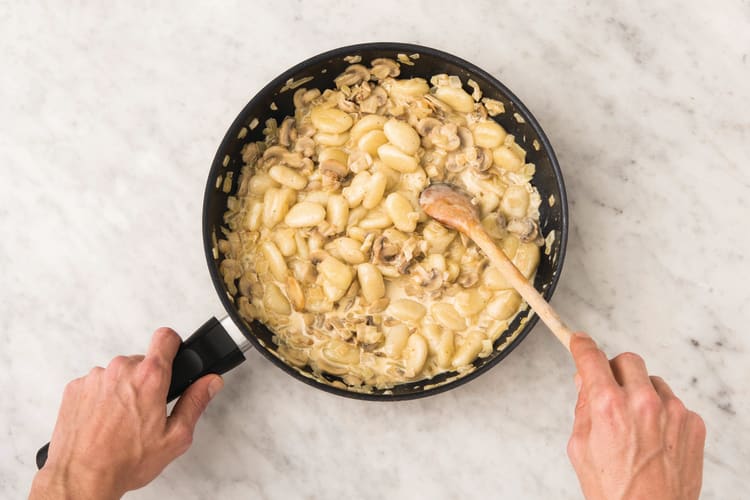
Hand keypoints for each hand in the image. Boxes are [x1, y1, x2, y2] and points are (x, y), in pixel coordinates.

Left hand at [29, 328, 223, 499]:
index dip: (173, 344)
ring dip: (123, 390)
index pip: (166, 337)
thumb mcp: (175, 437)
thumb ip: (196, 403)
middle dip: (147, 381)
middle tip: (146, 410)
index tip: (173, 353)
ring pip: (118, 374)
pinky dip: (101, 398)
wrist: (81, 478)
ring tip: (121, 421)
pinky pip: (96, 384)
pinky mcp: (76, 388)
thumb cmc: (124, 461)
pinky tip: (104, 422)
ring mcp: (95, 378)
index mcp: (149, 378)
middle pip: (142, 361)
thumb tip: (210, 382)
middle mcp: (120, 370)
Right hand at [567, 333, 705, 499]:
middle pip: (627, 360)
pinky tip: (654, 438)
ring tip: (635, 426)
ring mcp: (672, 411)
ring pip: (652, 382)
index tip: (578, 340)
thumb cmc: (613, 491)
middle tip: (609, 390)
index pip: (591, 358)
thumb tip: (586, 382)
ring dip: (641, 393)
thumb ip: (583, 407)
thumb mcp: (580, 447)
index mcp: (609, 406)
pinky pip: (674, 403)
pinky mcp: (693, 424)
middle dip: (614, 371)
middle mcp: (643, 402)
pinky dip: (662, 413)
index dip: (581, 346)